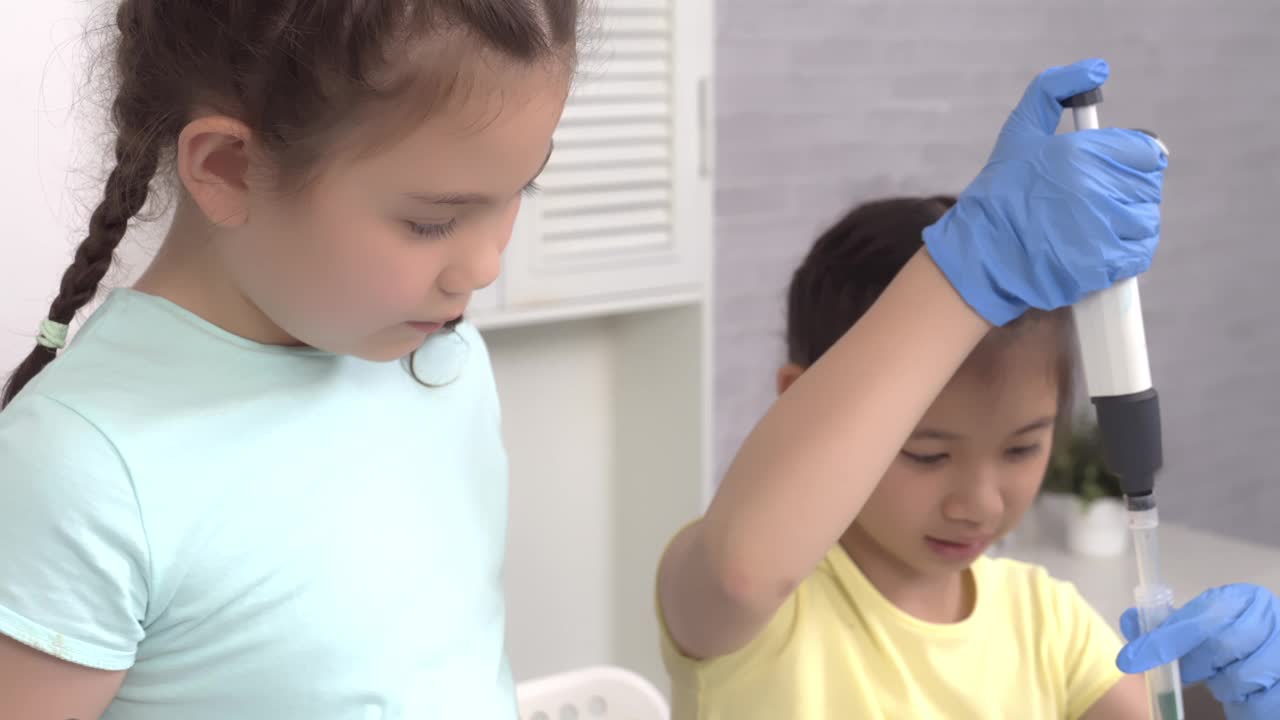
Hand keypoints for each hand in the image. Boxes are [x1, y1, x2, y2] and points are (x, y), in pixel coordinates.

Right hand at [923, 58, 1167, 325]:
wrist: (979, 256)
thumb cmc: (999, 194)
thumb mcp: (1018, 133)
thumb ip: (1052, 90)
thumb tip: (1098, 69)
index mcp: (1081, 153)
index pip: (1146, 150)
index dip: (1130, 159)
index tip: (1109, 171)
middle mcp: (1096, 189)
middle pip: (1148, 185)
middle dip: (1125, 191)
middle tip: (1093, 201)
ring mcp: (1102, 229)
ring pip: (1146, 218)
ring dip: (1128, 222)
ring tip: (1095, 225)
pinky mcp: (1103, 264)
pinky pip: (1140, 251)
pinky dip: (1128, 251)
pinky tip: (1101, 246)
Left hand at [1117, 584, 1279, 719]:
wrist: (1277, 660)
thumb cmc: (1238, 638)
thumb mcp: (1206, 624)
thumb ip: (1170, 624)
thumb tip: (1131, 622)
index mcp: (1247, 599)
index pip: (1199, 616)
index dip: (1164, 638)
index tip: (1131, 658)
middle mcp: (1272, 620)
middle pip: (1218, 646)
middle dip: (1191, 663)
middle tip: (1179, 673)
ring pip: (1236, 678)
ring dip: (1219, 683)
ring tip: (1222, 675)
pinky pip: (1255, 704)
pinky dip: (1241, 702)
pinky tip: (1241, 690)